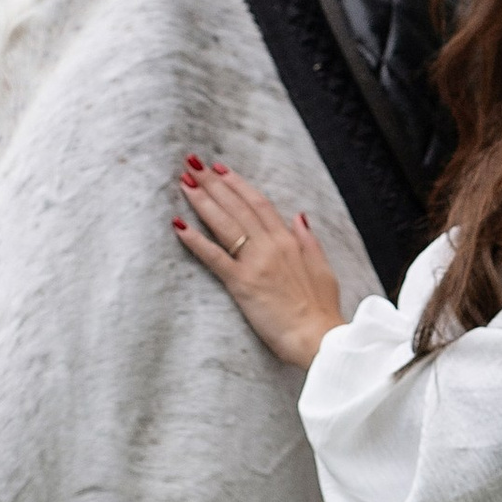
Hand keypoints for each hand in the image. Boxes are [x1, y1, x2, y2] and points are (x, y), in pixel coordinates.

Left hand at [174, 159, 347, 371]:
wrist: (319, 337)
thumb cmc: (322, 310)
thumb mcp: (322, 268)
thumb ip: (309, 241)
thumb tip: (299, 217)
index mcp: (289, 241)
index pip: (259, 203)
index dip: (237, 184)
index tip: (220, 169)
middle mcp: (271, 245)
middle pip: (237, 206)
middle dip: (213, 183)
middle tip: (192, 164)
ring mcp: (255, 263)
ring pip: (224, 223)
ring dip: (202, 200)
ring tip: (184, 182)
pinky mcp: (242, 284)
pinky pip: (214, 257)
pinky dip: (195, 240)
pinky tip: (178, 225)